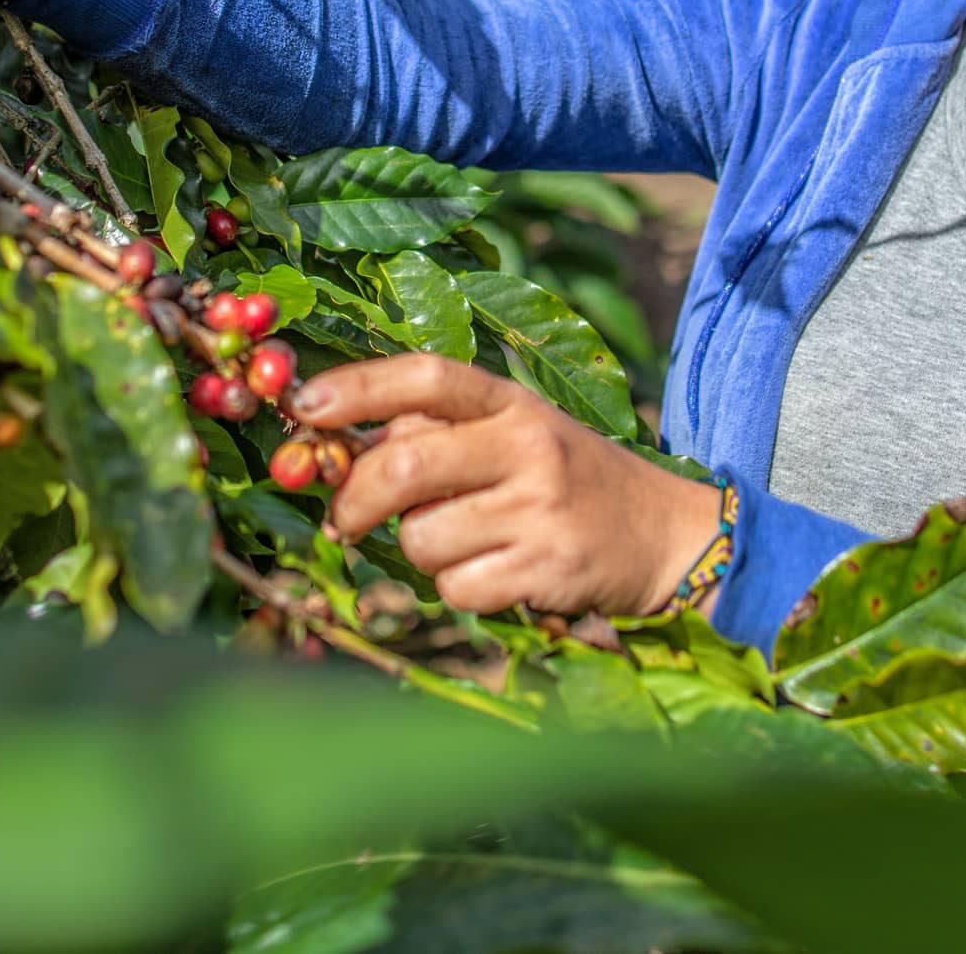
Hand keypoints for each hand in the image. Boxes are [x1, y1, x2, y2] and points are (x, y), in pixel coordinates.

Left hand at [292, 354, 722, 617]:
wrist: (664, 535)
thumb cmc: (565, 480)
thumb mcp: (513, 435)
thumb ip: (437, 435)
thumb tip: (332, 451)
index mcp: (511, 402)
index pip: (425, 376)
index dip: (356, 388)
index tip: (301, 405)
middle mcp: (527, 445)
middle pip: (404, 467)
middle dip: (354, 500)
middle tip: (343, 521)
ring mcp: (540, 508)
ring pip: (422, 539)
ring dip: (420, 553)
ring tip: (463, 544)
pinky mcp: (548, 569)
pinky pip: (458, 588)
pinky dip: (460, 590)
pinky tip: (497, 574)